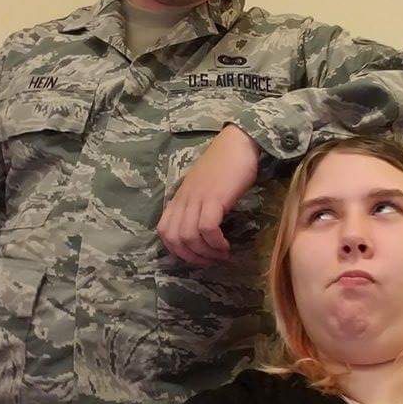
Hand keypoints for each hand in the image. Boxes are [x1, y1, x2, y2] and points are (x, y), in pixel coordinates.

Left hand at [158, 124, 259, 265]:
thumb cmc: (225, 164)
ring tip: (221, 254)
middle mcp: (184, 199)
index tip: (197, 256)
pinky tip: (225, 245)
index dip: (177, 251)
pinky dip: (215, 242)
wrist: (238, 142)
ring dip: (205, 253)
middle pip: (173, 238)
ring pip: (188, 236)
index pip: (164, 231)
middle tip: (210, 260)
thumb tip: (202, 229)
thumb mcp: (203, 187)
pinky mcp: (214, 197)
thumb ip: (197, 204)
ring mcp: (197, 198)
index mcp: (179, 197)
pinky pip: (207, 228)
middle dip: (191, 257)